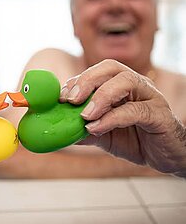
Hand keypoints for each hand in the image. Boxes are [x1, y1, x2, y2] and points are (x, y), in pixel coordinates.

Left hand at [60, 59, 185, 176]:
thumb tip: (58, 129)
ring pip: (126, 81)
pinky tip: (96, 128)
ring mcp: (149, 96)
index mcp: (119, 85)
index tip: (61, 96)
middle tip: (70, 99)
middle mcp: (135, 85)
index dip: (77, 80)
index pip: (96, 71)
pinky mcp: (160, 114)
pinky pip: (135, 110)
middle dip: (87, 80)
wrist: (165, 156)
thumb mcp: (103, 133)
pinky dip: (112, 118)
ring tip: (84, 114)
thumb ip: (83, 128)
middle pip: (110, 67)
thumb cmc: (134, 138)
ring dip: (100, 96)